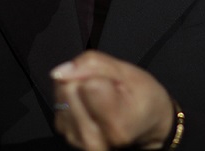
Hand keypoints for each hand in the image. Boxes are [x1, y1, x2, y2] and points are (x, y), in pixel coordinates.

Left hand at [51, 50, 174, 150]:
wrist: (146, 123)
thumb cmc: (142, 98)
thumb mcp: (129, 73)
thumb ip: (94, 64)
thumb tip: (61, 71)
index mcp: (116, 126)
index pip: (88, 85)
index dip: (98, 74)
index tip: (114, 82)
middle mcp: (94, 139)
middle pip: (69, 88)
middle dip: (84, 78)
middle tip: (106, 87)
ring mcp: (78, 139)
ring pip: (61, 94)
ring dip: (76, 86)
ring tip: (98, 93)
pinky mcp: (67, 134)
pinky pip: (58, 102)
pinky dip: (71, 95)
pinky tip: (87, 99)